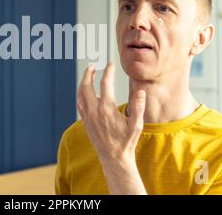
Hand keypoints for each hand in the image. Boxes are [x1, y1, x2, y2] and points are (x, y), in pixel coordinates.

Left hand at [77, 61, 146, 193]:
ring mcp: (88, 117)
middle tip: (93, 65)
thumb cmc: (126, 141)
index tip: (110, 63)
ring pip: (81, 94)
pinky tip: (85, 92)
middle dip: (88, 73)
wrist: (113, 158)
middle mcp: (94, 111)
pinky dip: (81, 95)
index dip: (108, 71)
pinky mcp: (85, 122)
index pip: (106, 84)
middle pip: (86, 86)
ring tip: (88, 75)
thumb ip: (139, 107)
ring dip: (83, 82)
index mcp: (107, 109)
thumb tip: (141, 91)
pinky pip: (80, 104)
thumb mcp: (136, 125)